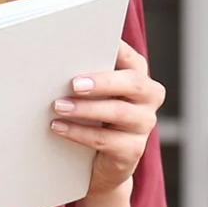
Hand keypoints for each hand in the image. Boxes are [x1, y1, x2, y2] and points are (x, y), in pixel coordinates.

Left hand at [49, 41, 165, 201]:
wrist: (102, 163)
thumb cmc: (96, 119)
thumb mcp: (97, 95)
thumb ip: (90, 76)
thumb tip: (58, 59)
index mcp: (139, 77)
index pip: (132, 58)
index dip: (118, 50)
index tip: (93, 43)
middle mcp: (149, 98)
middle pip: (133, 83)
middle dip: (102, 82)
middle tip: (74, 83)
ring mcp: (143, 124)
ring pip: (118, 112)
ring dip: (85, 109)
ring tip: (58, 106)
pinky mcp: (133, 150)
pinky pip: (105, 140)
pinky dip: (79, 133)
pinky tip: (59, 127)